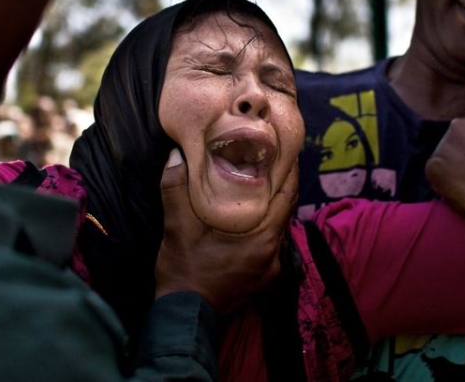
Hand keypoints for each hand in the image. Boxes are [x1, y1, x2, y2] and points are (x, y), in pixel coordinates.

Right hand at [154, 149, 296, 314]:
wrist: (183, 319)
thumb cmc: (184, 273)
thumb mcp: (177, 229)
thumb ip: (176, 189)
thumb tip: (176, 155)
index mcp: (262, 238)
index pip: (287, 194)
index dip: (289, 168)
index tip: (285, 146)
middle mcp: (274, 253)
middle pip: (284, 208)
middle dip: (278, 183)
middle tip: (269, 157)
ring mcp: (271, 269)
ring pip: (276, 226)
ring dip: (269, 205)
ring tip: (257, 180)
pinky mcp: (263, 279)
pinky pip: (269, 243)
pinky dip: (262, 226)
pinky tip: (247, 216)